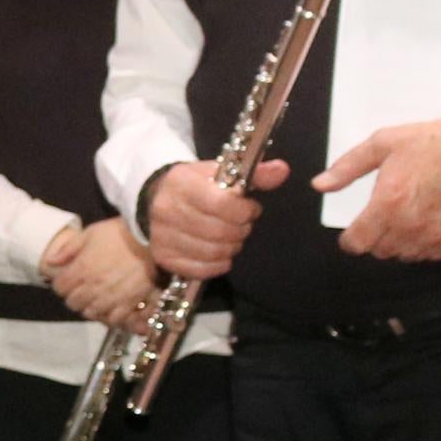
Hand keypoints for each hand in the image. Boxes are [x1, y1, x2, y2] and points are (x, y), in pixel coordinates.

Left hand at [40, 219, 160, 331]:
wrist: (149, 238)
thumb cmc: (118, 233)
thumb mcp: (89, 233)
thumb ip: (68, 249)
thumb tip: (50, 261)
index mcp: (81, 269)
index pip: (60, 288)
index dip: (61, 285)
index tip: (67, 281)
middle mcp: (93, 286)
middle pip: (73, 303)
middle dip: (74, 297)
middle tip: (81, 291)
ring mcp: (111, 297)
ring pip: (91, 313)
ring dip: (90, 308)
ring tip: (96, 300)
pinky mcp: (129, 303)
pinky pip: (114, 319)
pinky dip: (110, 316)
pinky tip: (111, 307)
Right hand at [143, 157, 279, 282]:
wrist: (159, 199)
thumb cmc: (197, 186)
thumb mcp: (221, 173)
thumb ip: (254, 174)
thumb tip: (281, 170)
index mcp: (181, 182)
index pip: (221, 204)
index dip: (245, 211)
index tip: (250, 209)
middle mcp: (166, 210)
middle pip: (219, 231)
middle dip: (240, 230)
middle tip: (242, 224)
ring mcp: (161, 236)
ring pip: (213, 252)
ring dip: (231, 247)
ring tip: (230, 237)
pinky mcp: (162, 257)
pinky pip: (201, 269)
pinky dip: (218, 264)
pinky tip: (220, 253)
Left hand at [315, 104, 440, 261]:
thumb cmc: (431, 142)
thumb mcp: (382, 143)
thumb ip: (347, 167)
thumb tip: (319, 185)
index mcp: (389, 204)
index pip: (357, 243)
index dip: (350, 239)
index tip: (352, 232)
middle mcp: (411, 226)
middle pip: (379, 251)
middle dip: (374, 237)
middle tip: (384, 215)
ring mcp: (436, 237)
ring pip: (403, 256)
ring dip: (398, 243)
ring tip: (406, 217)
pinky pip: (428, 256)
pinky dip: (422, 245)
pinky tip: (426, 222)